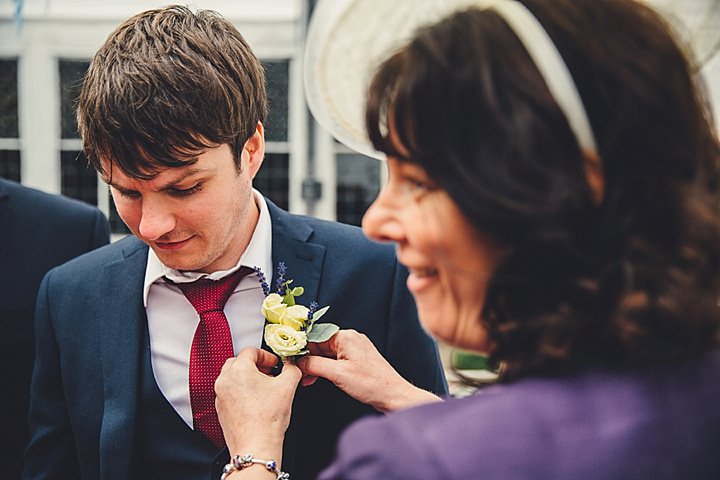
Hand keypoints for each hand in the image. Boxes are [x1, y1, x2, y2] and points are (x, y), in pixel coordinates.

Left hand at [215, 348, 301, 457]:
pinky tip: (256, 402)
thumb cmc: (267, 419)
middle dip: (255, 365)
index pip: (251, 351)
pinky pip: (230, 392)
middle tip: (269, 373)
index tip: (275, 363)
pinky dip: (241, 392)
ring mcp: (221, 395)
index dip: (267, 355)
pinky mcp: (221, 409)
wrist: (256, 445)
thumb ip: (292, 369)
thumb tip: (291, 366)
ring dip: (247, 378)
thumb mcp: (288, 386)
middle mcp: (225, 380)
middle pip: (239, 362)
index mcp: (239, 370)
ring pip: (233, 377)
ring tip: (263, 388)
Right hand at [296, 329, 441, 412]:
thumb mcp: (337, 374)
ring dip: (316, 366)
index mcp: (346, 337)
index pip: (315, 337)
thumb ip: (314, 365)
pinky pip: (335, 361)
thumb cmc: (372, 384)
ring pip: (327, 354)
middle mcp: (350, 339)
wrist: (393, 395)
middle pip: (320, 345)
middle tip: (298, 373)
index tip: (291, 358)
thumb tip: (299, 361)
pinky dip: (326, 369)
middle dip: (308, 360)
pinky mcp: (357, 360)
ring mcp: (354, 349)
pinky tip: (318, 379)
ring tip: (307, 380)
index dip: (302, 348)